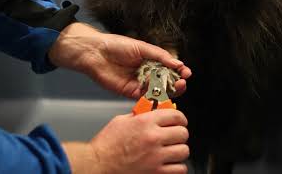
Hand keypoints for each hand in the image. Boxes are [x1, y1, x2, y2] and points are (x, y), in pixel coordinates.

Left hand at [48, 22, 191, 97]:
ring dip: (168, 90)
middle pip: (166, 82)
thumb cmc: (116, 46)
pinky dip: (154, 96)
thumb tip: (178, 63)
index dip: (178, 71)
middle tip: (182, 82)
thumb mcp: (142, 47)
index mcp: (150, 61)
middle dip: (176, 83)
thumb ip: (160, 56)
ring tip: (176, 86)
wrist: (96, 53)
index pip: (169, 69)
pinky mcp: (131, 92)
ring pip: (157, 91)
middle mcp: (146, 73)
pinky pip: (145, 96)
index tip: (186, 72)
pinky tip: (160, 92)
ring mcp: (139, 84)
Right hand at [62, 109, 189, 173]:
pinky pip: (180, 169)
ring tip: (171, 150)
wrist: (98, 164)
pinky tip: (169, 163)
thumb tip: (153, 113)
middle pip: (183, 133)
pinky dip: (177, 167)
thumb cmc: (106, 145)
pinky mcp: (156, 172)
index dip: (180, 118)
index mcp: (145, 122)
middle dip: (179, 133)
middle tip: (174, 135)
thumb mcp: (121, 121)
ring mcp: (156, 156)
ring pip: (184, 151)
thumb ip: (140, 116)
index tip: (180, 121)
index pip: (175, 115)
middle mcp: (153, 138)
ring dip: (178, 150)